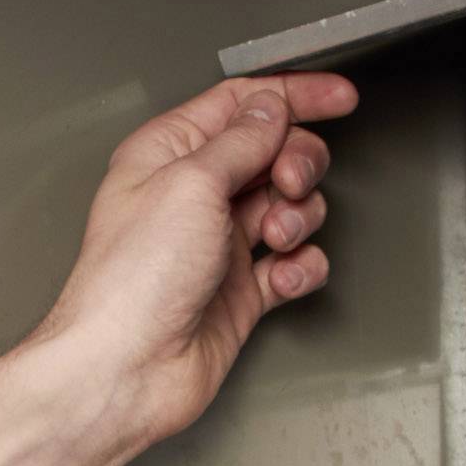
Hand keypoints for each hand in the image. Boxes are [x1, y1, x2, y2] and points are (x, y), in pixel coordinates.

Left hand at [28, 73, 358, 456]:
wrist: (126, 369)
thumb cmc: (131, 281)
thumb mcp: (191, 183)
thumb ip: (241, 140)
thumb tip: (271, 109)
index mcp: (167, 155)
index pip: (240, 104)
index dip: (293, 96)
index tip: (340, 98)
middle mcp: (193, 196)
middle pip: (274, 152)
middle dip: (297, 162)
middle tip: (290, 182)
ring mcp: (218, 245)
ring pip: (289, 207)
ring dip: (297, 218)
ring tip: (274, 239)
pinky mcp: (239, 291)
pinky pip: (292, 264)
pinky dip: (300, 267)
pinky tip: (284, 275)